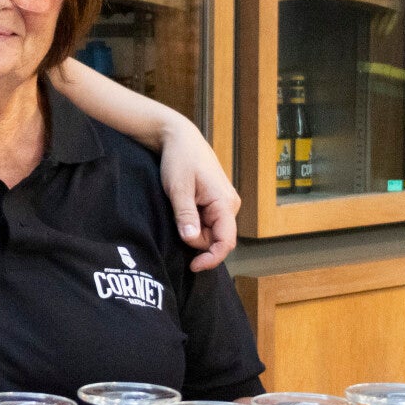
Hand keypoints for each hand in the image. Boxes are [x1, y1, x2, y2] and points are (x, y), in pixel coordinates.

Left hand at [158, 118, 239, 270]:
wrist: (180, 137)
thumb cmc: (179, 159)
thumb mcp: (178, 188)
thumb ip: (185, 215)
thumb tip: (192, 240)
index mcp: (225, 202)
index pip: (226, 242)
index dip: (211, 258)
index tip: (192, 266)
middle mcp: (230, 205)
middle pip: (216, 239)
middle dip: (196, 241)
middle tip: (175, 222)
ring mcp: (224, 203)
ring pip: (211, 231)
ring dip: (193, 231)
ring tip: (177, 210)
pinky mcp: (216, 201)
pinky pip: (208, 222)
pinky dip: (194, 223)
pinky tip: (182, 210)